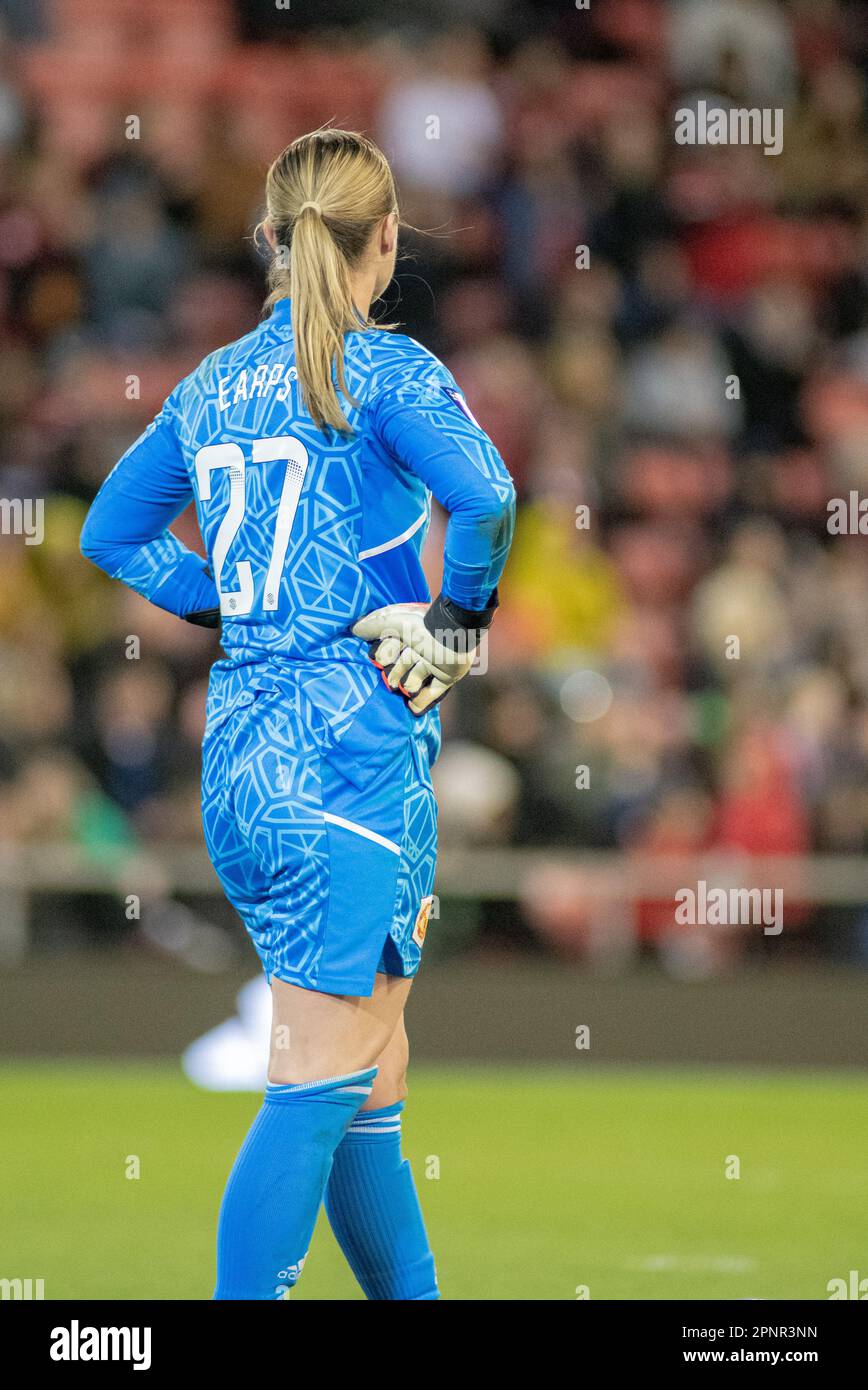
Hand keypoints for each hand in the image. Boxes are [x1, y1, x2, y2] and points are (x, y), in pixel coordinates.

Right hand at [353, 601, 478, 714]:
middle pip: (401, 667)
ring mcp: (434, 664)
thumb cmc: (422, 626)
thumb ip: (373, 625)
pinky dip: (423, 702)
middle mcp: (420, 650)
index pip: (390, 650)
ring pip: (416, 680)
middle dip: (394, 676)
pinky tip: (413, 708)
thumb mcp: (393, 622)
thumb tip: (354, 629)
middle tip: (391, 683)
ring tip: (410, 687)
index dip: (385, 656)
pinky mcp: (447, 676)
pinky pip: (434, 693)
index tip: (382, 660)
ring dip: (410, 685)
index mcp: (408, 636)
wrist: (453, 634)